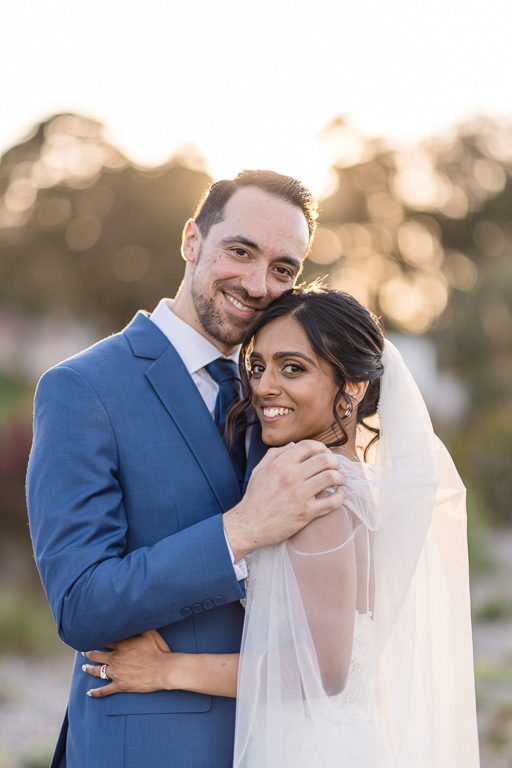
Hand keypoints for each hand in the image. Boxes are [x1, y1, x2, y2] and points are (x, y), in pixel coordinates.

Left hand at [82, 630, 172, 697]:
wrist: (164, 670)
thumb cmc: (159, 650)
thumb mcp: (150, 633)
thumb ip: (139, 625)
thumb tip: (133, 617)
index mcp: (122, 645)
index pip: (104, 640)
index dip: (97, 638)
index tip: (92, 636)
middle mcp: (115, 658)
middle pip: (97, 655)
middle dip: (89, 653)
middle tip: (84, 652)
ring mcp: (116, 673)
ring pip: (97, 671)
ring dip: (89, 669)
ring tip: (84, 668)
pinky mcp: (120, 686)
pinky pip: (104, 690)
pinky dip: (96, 692)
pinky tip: (89, 693)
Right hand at [223, 440, 344, 559]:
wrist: (249, 525)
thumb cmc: (254, 498)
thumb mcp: (260, 470)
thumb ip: (275, 454)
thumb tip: (293, 446)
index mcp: (280, 464)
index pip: (308, 446)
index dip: (321, 447)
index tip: (325, 453)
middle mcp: (290, 476)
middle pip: (324, 460)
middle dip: (334, 461)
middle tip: (335, 467)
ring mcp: (299, 494)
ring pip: (331, 477)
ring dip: (340, 477)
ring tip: (339, 480)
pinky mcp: (306, 513)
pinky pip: (332, 502)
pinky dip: (340, 497)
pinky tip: (338, 495)